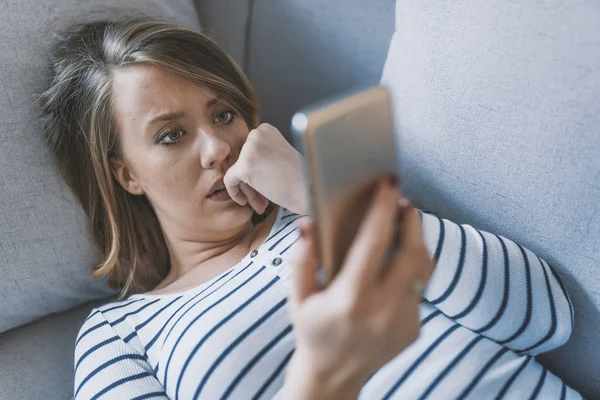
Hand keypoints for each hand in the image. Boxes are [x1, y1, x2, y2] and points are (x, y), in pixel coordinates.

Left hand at [224, 123, 307, 213]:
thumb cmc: (302, 179)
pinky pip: (229, 180)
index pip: (248, 152)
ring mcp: (250, 149)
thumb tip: (238, 167)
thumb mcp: (280, 157)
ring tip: (261, 204)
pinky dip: (234, 193)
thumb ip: (261, 156)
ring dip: (248, 191)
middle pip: (242, 162)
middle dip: (251, 183)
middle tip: (262, 200)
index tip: (266, 186)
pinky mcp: (244, 166)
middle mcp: (257, 134)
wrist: (311, 191)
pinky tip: (246, 202)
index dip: (256, 172)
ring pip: (237, 173)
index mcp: (266, 129)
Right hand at [284, 177, 433, 399]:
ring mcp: (402, 321)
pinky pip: (418, 289)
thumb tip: (308, 224)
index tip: (388, 182)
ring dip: (416, 242)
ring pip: (422, 269)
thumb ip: (301, 259)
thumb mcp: (297, 296)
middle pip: (412, 252)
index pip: (374, 242)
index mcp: (350, 298)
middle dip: (411, 220)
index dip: (383, 208)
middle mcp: (382, 310)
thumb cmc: (312, 329)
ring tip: (405, 225)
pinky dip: (409, 271)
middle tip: (403, 202)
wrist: (334, 375)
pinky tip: (394, 267)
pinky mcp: (414, 329)